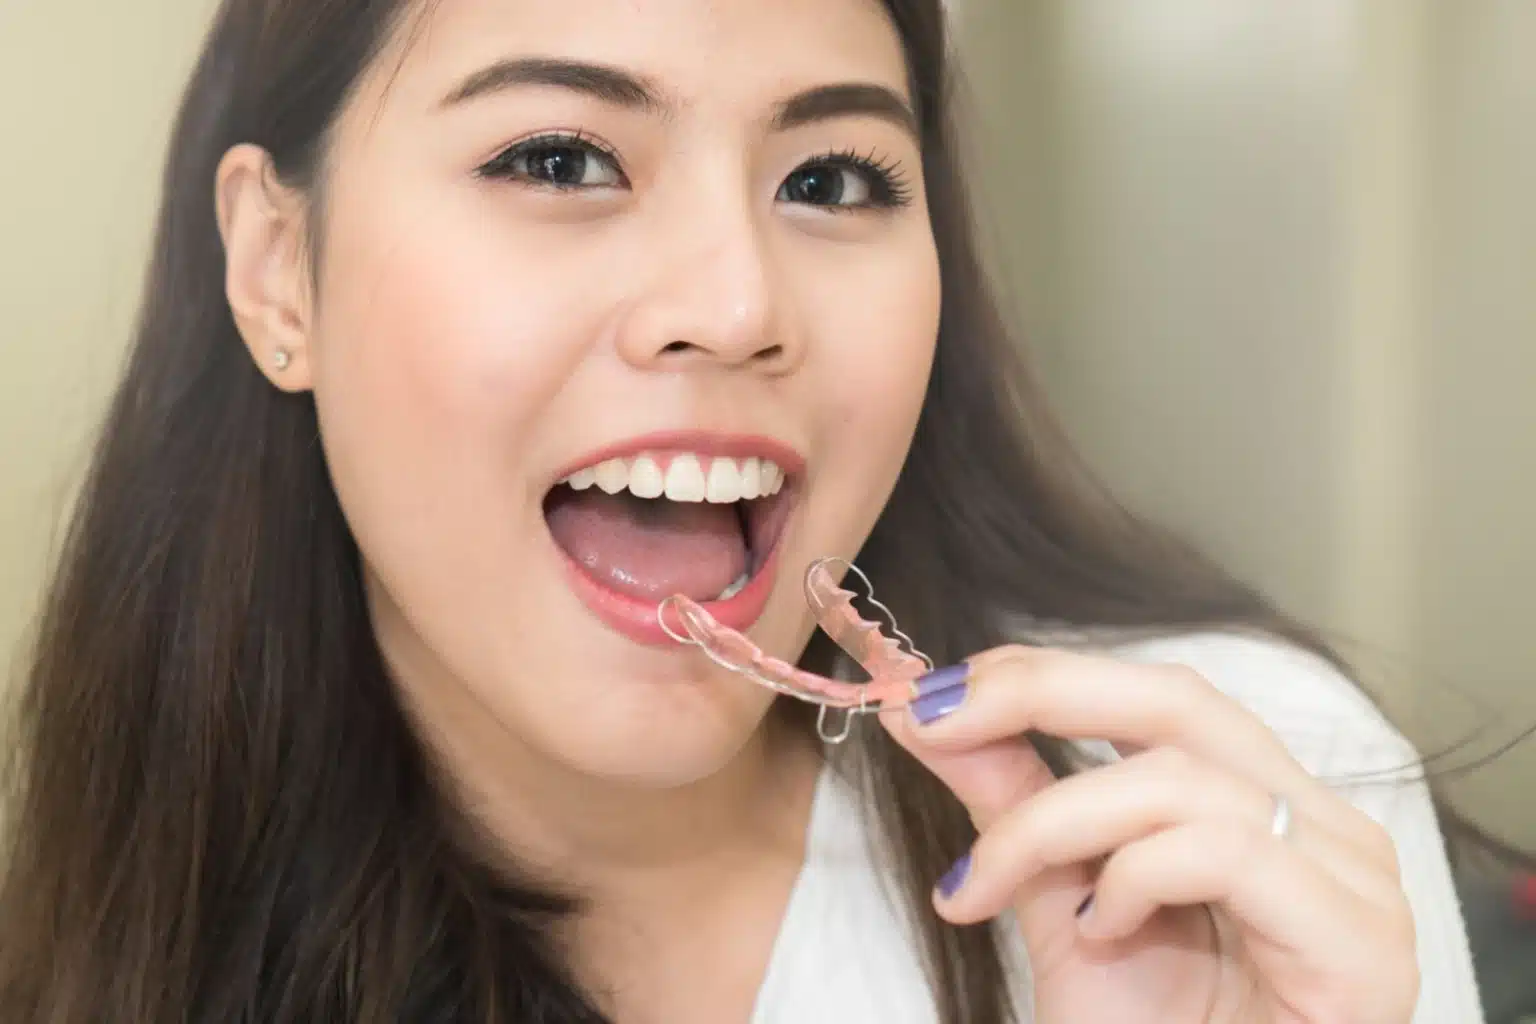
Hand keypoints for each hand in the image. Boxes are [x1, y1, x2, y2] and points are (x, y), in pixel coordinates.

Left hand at [880, 644, 1419, 1023]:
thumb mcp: (1058, 905)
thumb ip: (1011, 803)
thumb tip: (924, 711)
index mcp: (1263, 807)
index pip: (1158, 698)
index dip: (1044, 676)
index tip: (933, 694)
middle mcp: (1321, 827)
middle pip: (1181, 700)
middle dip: (1042, 693)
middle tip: (937, 719)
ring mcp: (1352, 882)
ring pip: (1184, 778)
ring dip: (1053, 821)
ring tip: (988, 884)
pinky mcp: (1356, 944)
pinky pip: (1228, 852)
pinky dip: (1136, 877)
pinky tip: (1097, 930)